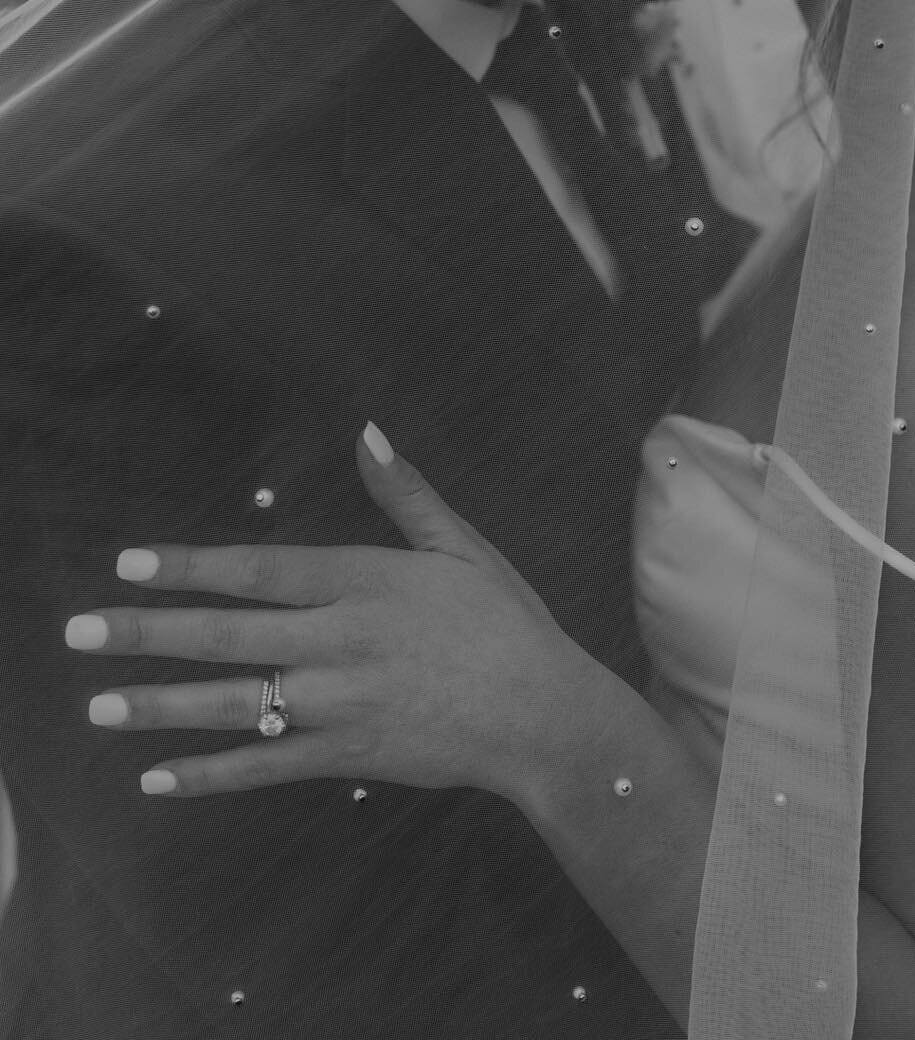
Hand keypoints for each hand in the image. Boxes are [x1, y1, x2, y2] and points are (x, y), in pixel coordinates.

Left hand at [65, 425, 594, 803]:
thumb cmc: (505, 623)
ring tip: (96, 705)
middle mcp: (340, 640)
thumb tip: (368, 431)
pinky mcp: (346, 756)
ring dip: (159, 705)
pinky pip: (264, 766)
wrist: (541, 714)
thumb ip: (405, 493)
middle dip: (147, 632)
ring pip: (233, 703)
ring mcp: (339, 703)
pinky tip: (156, 777)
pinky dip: (208, 775)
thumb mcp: (461, 546)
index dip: (189, 566)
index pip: (259, 569)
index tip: (129, 563)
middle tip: (79, 630)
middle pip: (227, 635)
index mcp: (364, 581)